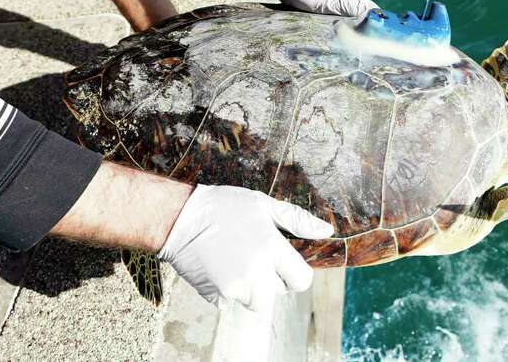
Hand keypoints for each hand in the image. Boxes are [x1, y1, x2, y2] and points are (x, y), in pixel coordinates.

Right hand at [157, 184, 333, 311]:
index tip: (283, 263)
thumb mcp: (263, 204)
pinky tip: (219, 267)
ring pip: (255, 300)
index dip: (295, 273)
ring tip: (234, 259)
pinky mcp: (216, 296)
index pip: (302, 280)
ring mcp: (235, 287)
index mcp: (272, 249)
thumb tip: (327, 231)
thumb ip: (297, 220)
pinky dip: (227, 291)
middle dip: (269, 278)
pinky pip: (231, 302)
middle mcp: (257, 272)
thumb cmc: (223, 206)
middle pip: (277, 292)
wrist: (179, 218)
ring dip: (249, 287)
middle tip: (252, 254)